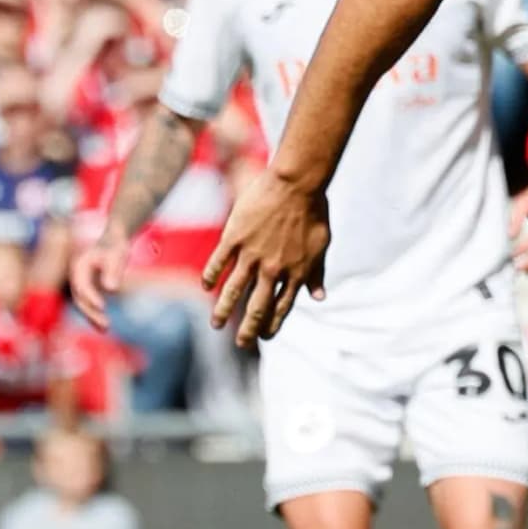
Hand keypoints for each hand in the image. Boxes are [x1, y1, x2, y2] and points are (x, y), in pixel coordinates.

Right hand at [69, 231, 129, 330]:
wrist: (113, 239)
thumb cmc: (116, 246)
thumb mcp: (117, 255)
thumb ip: (114, 271)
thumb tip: (111, 289)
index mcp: (79, 266)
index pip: (82, 286)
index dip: (91, 297)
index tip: (103, 307)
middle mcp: (76, 276)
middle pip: (79, 298)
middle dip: (91, 312)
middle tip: (106, 325)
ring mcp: (80, 282)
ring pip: (82, 303)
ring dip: (92, 317)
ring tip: (105, 329)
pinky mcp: (87, 287)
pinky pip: (88, 303)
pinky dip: (94, 314)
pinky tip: (104, 326)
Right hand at [200, 164, 330, 343]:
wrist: (297, 184)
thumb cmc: (314, 212)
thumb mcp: (321, 245)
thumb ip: (317, 273)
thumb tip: (319, 297)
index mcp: (296, 272)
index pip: (282, 307)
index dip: (273, 324)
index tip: (265, 337)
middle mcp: (273, 269)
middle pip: (257, 306)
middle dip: (249, 329)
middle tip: (241, 344)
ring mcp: (251, 255)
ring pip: (233, 290)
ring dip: (224, 310)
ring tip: (216, 325)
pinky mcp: (234, 238)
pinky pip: (218, 263)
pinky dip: (211, 277)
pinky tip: (206, 288)